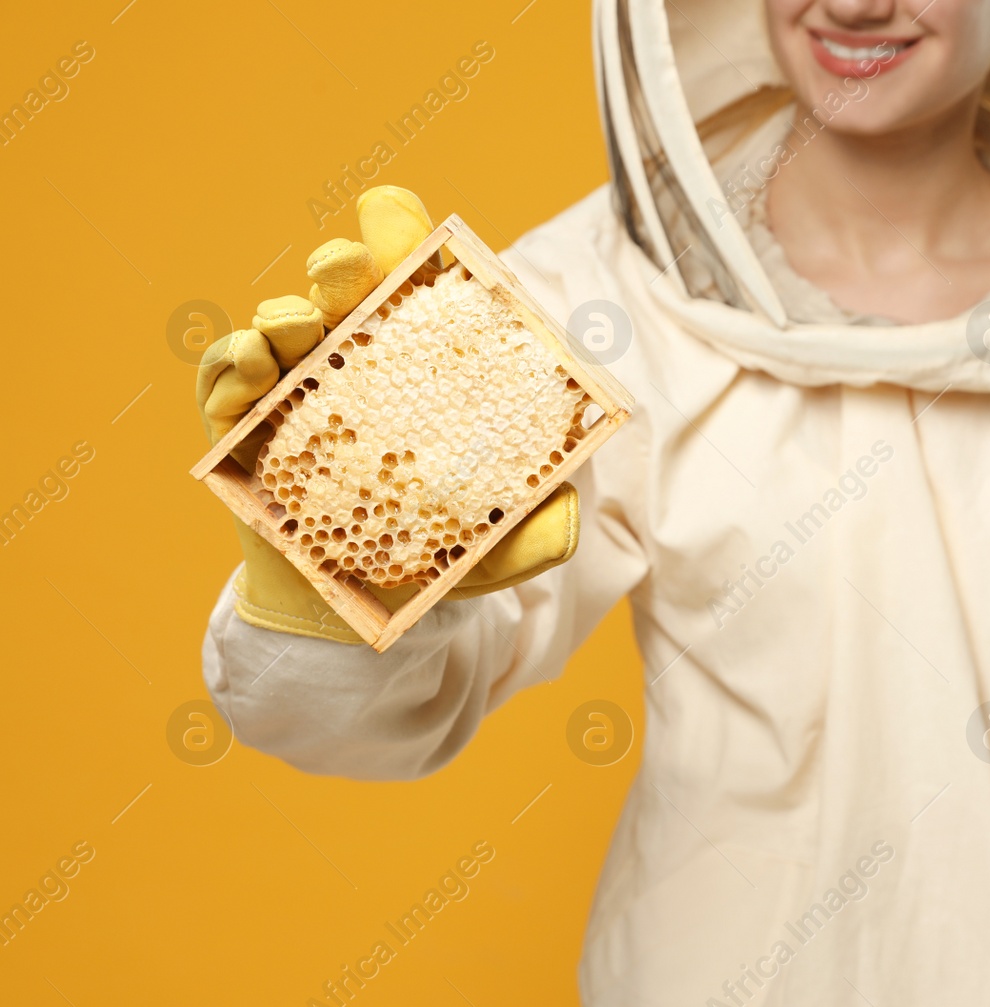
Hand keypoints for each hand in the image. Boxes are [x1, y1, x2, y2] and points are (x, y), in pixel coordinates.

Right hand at [196, 186, 580, 642]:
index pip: (414, 284)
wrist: (356, 611)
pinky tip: (251, 364)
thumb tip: (569, 517)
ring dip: (285, 313)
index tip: (393, 216)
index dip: (404, 239)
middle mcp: (355, 361)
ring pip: (282, 325)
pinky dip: (230, 363)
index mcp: (420, 364)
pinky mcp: (239, 425)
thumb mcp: (497, 546)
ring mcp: (294, 387)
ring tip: (293, 325)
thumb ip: (538, 532)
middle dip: (342, 267)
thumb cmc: (437, 556)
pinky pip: (224, 380)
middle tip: (345, 270)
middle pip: (343, 290)